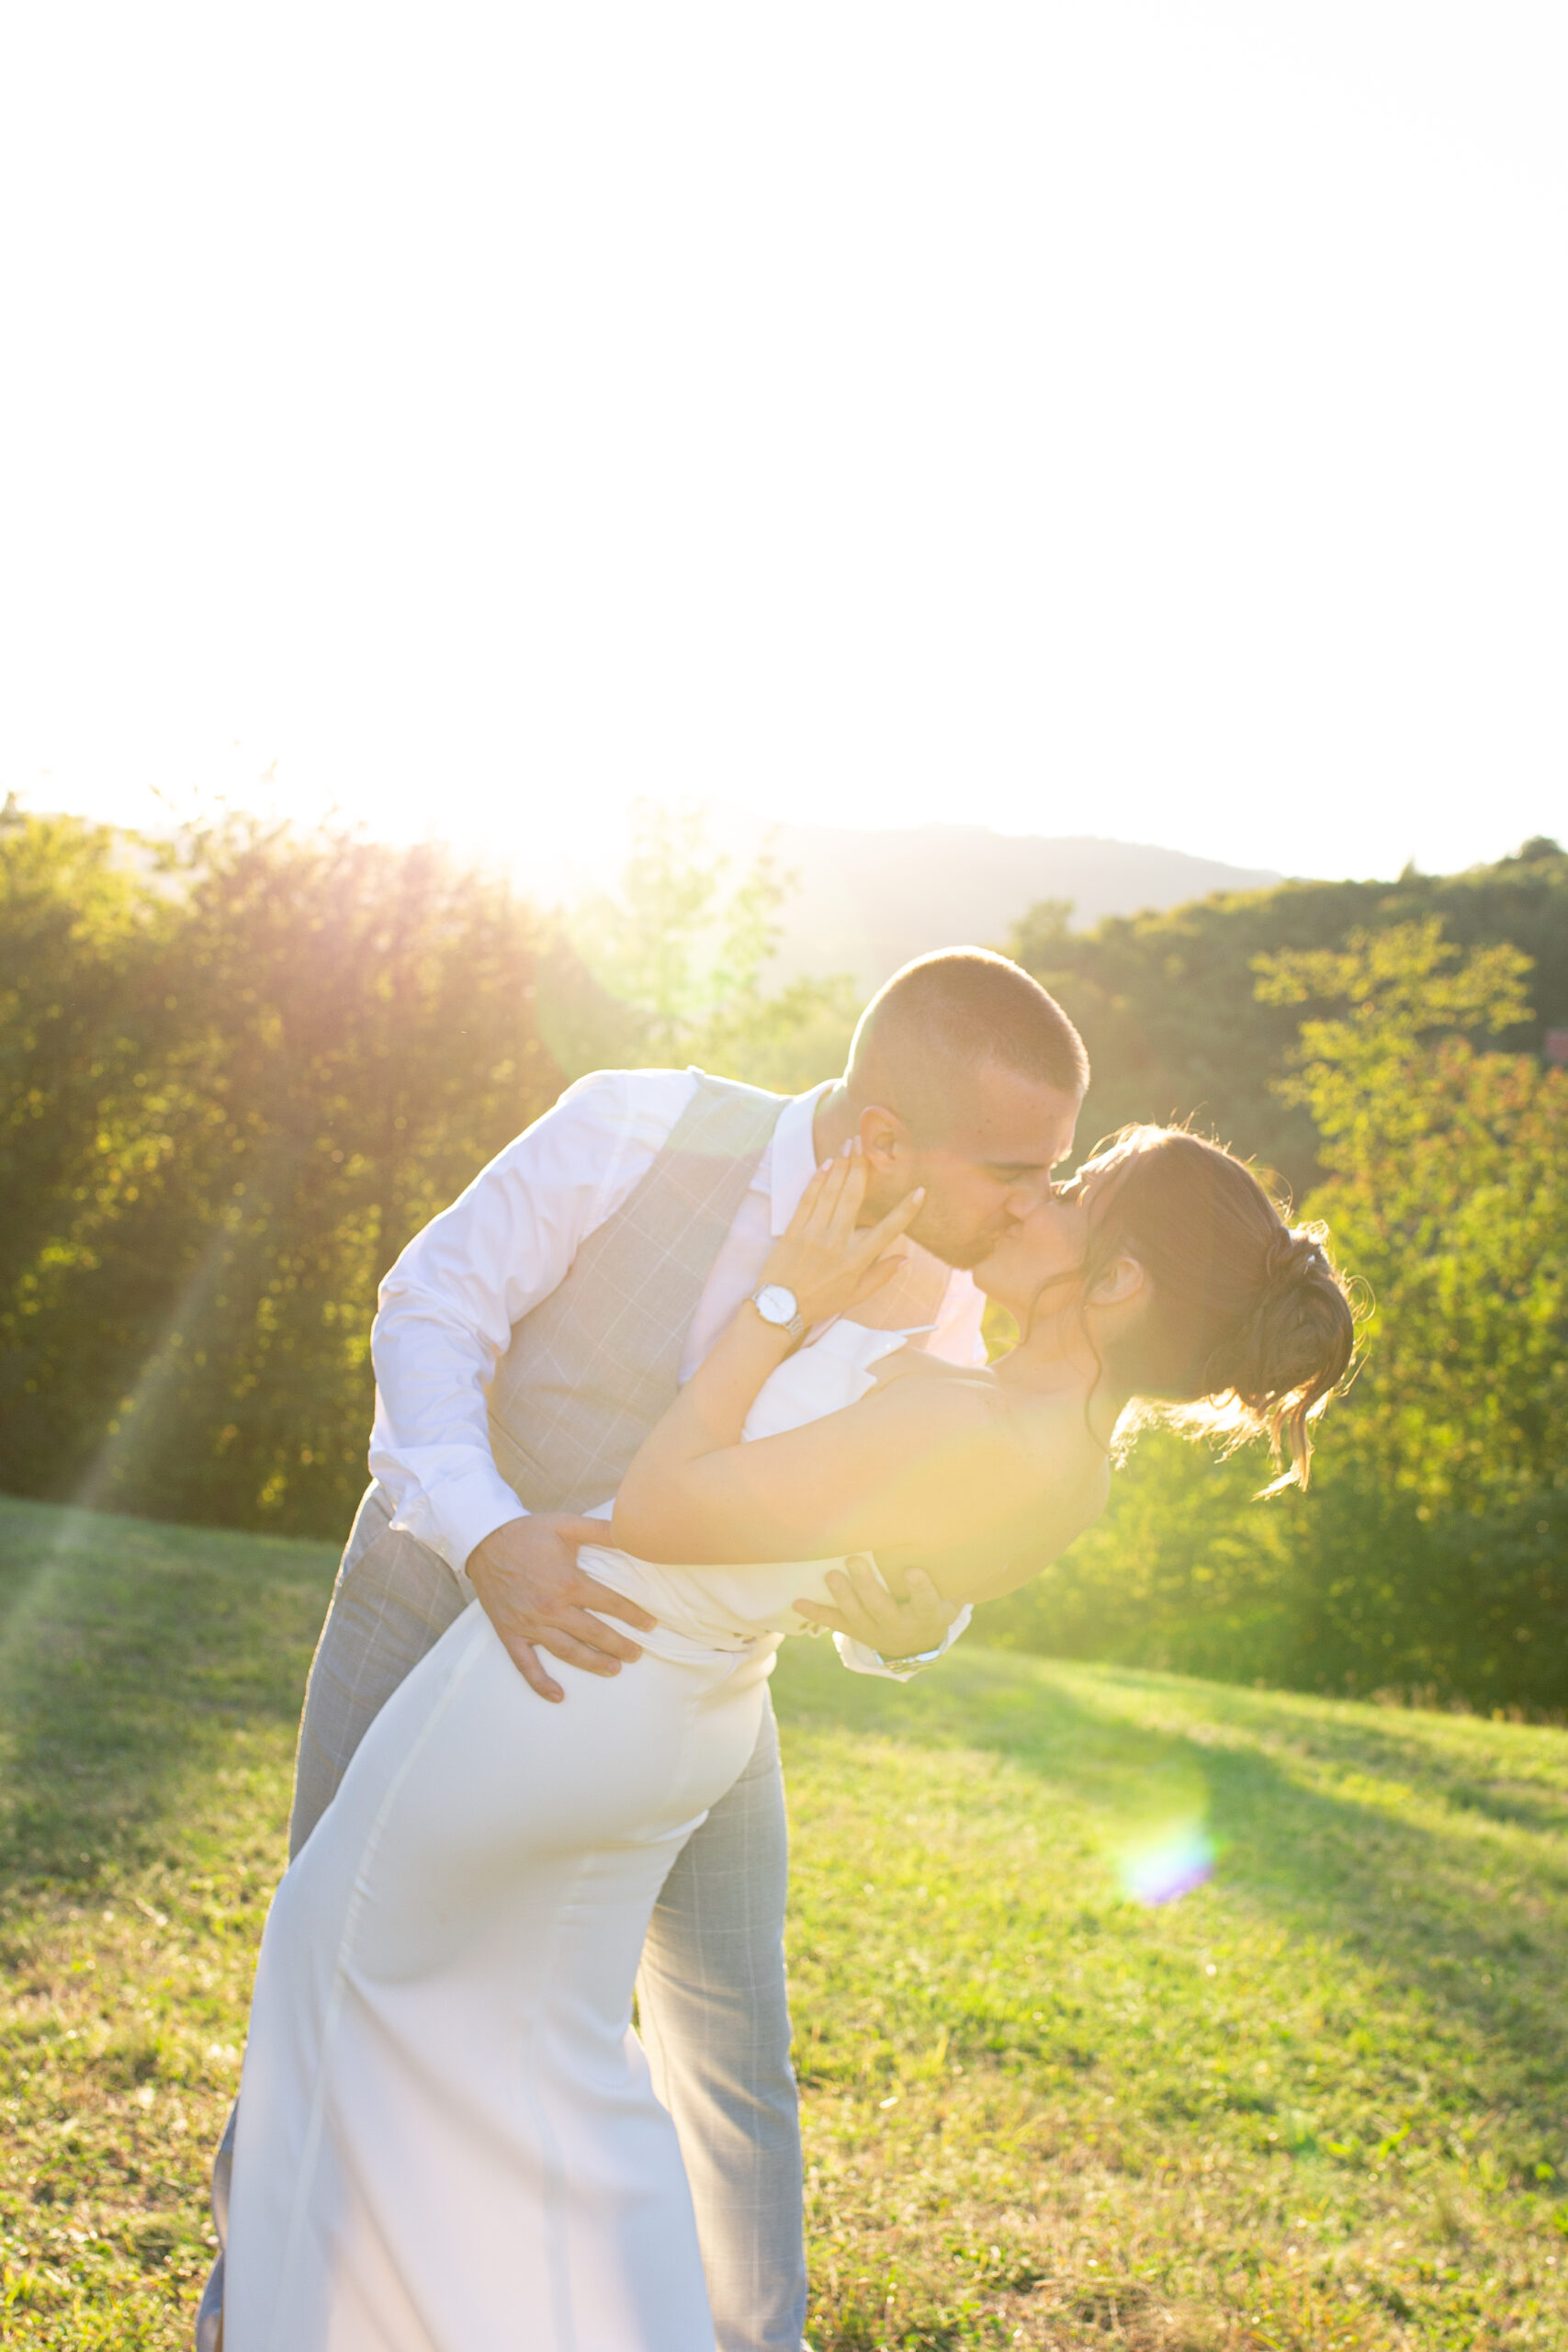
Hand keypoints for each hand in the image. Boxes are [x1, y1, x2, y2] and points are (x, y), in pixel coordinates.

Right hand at [466, 1514, 657, 1702]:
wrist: (483, 1540)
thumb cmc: (527, 1532)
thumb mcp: (566, 1524)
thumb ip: (601, 1529)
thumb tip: (632, 1530)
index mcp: (568, 1583)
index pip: (610, 1604)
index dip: (633, 1616)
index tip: (650, 1625)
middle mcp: (551, 1608)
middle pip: (594, 1633)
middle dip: (619, 1645)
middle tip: (637, 1654)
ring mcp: (530, 1624)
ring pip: (568, 1651)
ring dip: (592, 1663)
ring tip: (614, 1669)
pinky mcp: (510, 1633)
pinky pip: (526, 1665)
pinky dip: (541, 1683)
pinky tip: (558, 1696)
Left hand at [759, 1147, 924, 1330]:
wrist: (779, 1309)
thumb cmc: (821, 1302)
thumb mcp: (856, 1296)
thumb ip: (882, 1275)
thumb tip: (907, 1258)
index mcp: (856, 1261)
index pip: (888, 1231)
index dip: (905, 1211)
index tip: (920, 1191)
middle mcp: (836, 1243)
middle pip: (854, 1198)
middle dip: (862, 1167)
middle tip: (868, 1142)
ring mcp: (814, 1234)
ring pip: (832, 1193)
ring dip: (842, 1166)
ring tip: (850, 1144)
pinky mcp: (794, 1230)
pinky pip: (808, 1199)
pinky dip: (818, 1180)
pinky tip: (828, 1164)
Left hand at [792, 1555, 959, 1659]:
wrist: (917, 1645)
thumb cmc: (936, 1605)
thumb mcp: (950, 1595)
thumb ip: (950, 1575)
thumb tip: (959, 1535)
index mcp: (926, 1616)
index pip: (924, 1602)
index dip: (919, 1589)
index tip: (913, 1570)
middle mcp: (899, 1627)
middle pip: (882, 1608)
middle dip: (867, 1586)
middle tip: (854, 1560)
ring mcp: (875, 1632)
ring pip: (856, 1616)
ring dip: (842, 1596)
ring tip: (830, 1575)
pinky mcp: (857, 1632)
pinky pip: (835, 1623)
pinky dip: (816, 1613)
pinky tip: (797, 1602)